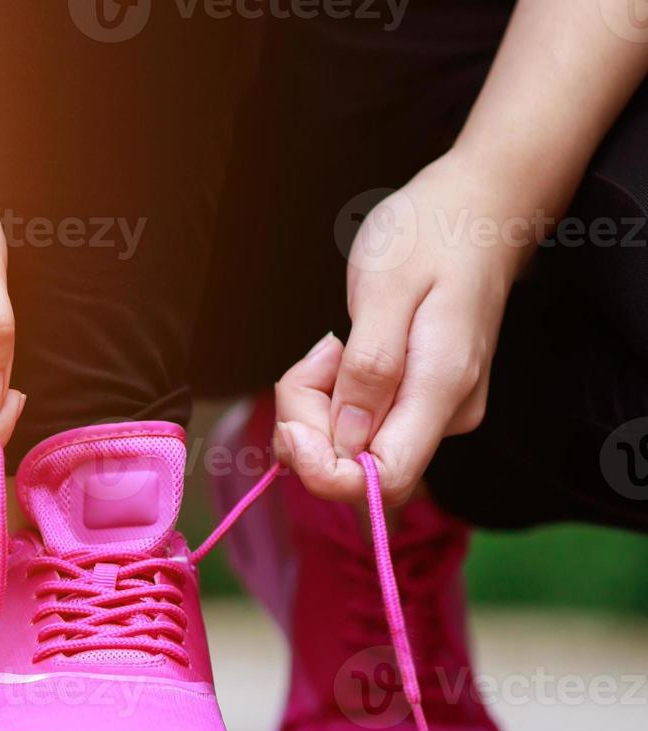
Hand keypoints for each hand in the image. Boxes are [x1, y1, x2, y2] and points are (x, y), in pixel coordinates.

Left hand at [274, 150, 526, 503]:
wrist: (476, 209)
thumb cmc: (429, 235)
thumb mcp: (386, 290)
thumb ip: (368, 369)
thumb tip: (347, 441)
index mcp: (441, 390)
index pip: (384, 482)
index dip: (325, 471)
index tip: (294, 423)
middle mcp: (442, 415)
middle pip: (354, 465)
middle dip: (308, 423)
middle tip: (315, 357)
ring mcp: (431, 410)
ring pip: (347, 443)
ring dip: (316, 404)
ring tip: (332, 344)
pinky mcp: (414, 400)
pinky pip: (355, 421)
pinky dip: (330, 395)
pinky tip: (341, 353)